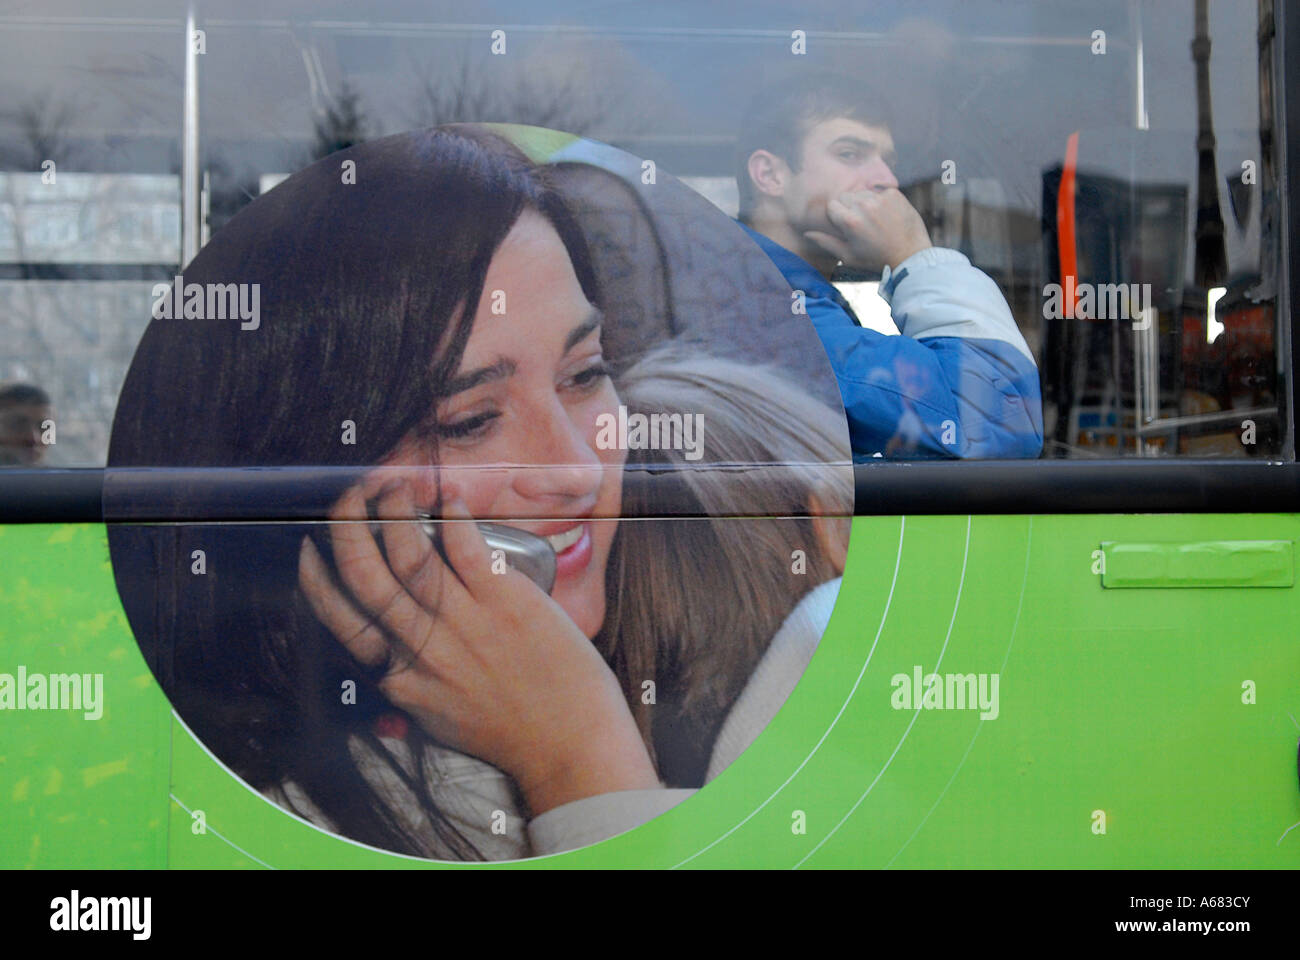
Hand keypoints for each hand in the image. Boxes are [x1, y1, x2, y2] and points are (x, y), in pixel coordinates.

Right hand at [297, 470, 657, 814]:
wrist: (570, 743)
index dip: (318, 580)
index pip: (342, 620)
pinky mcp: (505, 601)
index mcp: (401, 679)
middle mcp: (424, 649)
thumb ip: (412, 679)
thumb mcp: (440, 716)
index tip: (312, 550)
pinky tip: (447, 500)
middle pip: (366, 576)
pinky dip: (452, 517)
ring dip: (396, 511)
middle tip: (348, 498)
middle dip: (348, 527)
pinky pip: (466, 547)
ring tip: (394, 488)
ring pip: (411, 554)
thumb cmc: (513, 732)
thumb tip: (393, 646)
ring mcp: (463, 622)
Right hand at [804, 188, 931, 272]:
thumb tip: (808, 233)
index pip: (832, 205)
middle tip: (860, 225)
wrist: (910, 256)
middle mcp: (864, 206)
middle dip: (849, 208)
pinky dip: (881, 202)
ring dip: (864, 203)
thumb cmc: (876, 260)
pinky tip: (887, 216)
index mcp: (850, 221)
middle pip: (845, 196)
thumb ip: (826, 242)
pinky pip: (880, 193)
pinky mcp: (894, 194)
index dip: (837, 216)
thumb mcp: (849, 256)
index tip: (845, 227)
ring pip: (862, 193)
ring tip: (874, 221)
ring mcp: (880, 198)